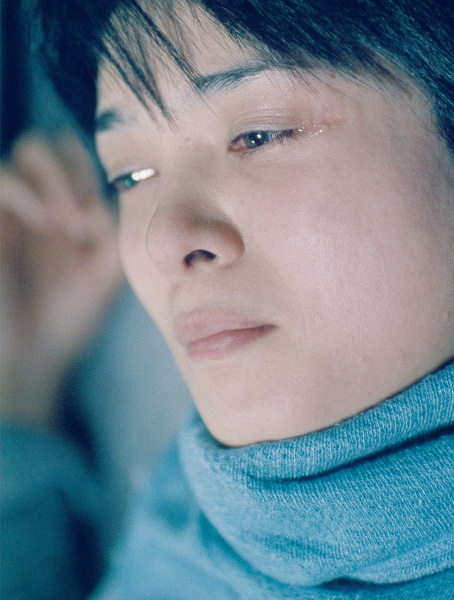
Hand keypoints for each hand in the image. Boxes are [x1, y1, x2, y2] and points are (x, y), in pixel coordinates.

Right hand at [1, 131, 122, 425]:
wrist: (31, 357)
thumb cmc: (67, 318)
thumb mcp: (105, 272)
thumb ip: (111, 231)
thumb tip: (106, 197)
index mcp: (66, 210)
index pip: (75, 157)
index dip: (93, 170)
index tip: (101, 213)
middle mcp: (38, 202)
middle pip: (51, 144)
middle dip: (75, 172)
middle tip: (85, 220)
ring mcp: (11, 211)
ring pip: (27, 151)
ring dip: (56, 179)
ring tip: (70, 224)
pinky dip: (23, 189)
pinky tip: (46, 221)